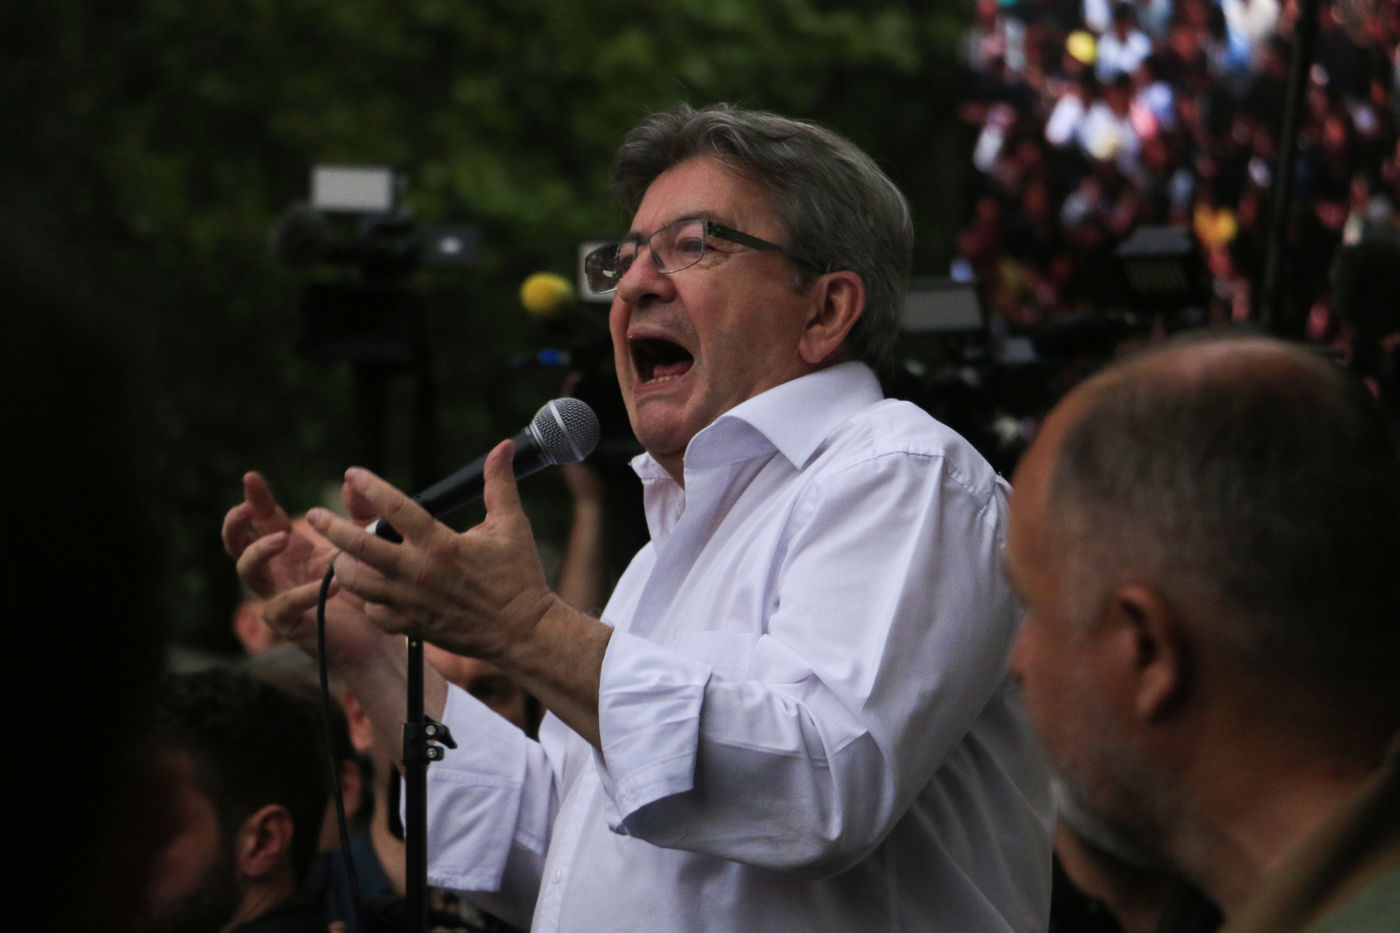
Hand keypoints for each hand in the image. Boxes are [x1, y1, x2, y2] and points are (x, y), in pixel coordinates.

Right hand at [221, 472, 384, 667]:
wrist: (379, 637)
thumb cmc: (366, 588)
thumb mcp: (366, 542)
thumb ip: (359, 512)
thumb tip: (350, 479)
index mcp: (292, 549)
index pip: (264, 519)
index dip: (256, 499)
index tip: (252, 477)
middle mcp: (279, 571)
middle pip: (239, 544)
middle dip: (236, 523)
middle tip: (247, 508)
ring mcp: (279, 596)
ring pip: (248, 572)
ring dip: (260, 551)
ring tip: (284, 537)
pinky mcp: (289, 624)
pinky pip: (281, 607)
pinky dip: (302, 594)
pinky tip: (329, 585)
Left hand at [306, 440, 557, 663]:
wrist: (522, 632)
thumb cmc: (519, 576)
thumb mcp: (511, 525)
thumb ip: (498, 484)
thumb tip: (503, 446)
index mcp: (441, 544)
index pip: (396, 509)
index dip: (371, 487)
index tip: (352, 473)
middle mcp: (419, 572)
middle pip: (360, 547)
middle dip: (332, 527)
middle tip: (314, 515)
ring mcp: (411, 602)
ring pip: (357, 583)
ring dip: (343, 566)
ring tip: (338, 555)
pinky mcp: (412, 626)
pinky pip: (374, 612)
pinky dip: (367, 600)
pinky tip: (369, 591)